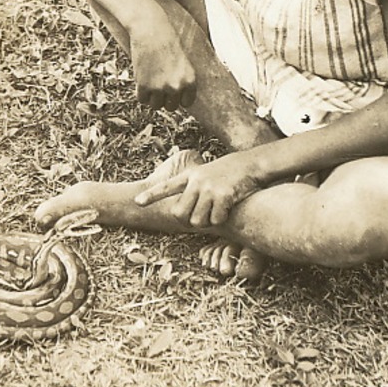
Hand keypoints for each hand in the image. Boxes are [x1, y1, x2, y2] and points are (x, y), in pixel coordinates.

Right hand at [129, 14, 196, 110]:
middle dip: (165, 97)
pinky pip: (142, 100)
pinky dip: (141, 92)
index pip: (186, 103)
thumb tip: (178, 100)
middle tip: (159, 84)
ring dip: (152, 96)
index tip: (172, 89)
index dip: (178, 96)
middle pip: (170, 106)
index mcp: (190, 81)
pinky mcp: (144, 87)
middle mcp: (177, 87)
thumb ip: (182, 80)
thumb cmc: (167, 42)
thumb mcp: (183, 62)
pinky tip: (142, 78)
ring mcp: (160, 88)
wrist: (150, 30)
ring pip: (155, 105)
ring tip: (150, 80)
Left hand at [134, 152, 257, 226]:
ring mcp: (209, 188)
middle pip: (180, 213)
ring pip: (197, 220)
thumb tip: (182, 210)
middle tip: (201, 217)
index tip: (137, 201)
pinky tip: (227, 210)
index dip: (152, 195)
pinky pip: (215, 219)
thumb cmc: (228, 172)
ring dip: (206, 222)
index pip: (167, 186)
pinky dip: (220, 220)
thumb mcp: (207, 174)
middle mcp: (197, 181)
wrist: (250, 164)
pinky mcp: (223, 195)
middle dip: (188, 221)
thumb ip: (194, 187)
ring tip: (216, 212)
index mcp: (190, 176)